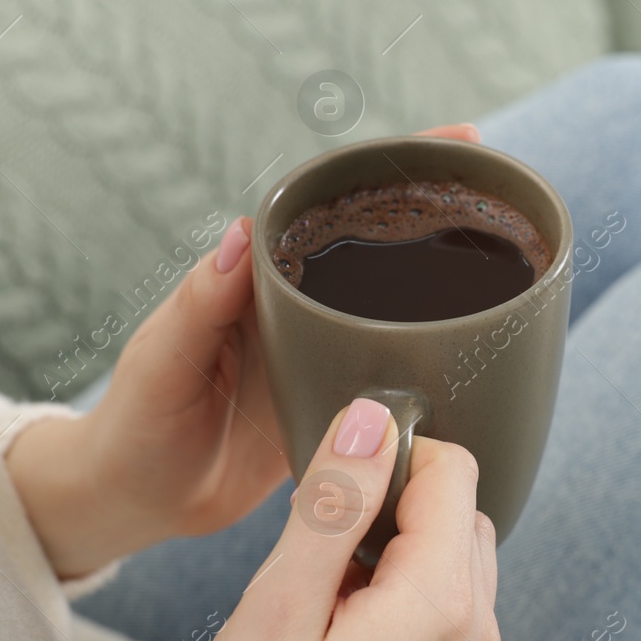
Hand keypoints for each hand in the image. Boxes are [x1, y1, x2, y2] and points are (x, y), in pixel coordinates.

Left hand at [6, 124, 480, 578]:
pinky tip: (476, 361)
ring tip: (505, 257)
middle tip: (497, 186)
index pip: (328, 204)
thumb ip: (200, 301)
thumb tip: (240, 232)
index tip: (452, 140)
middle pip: (374, 245)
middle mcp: (296, 307)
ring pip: (391, 307)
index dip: (388, 167)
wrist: (135, 500)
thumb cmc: (135, 421)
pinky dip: (432, 361)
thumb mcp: (163, 356)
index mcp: (258, 280)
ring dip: (440, 283)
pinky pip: (391, 374)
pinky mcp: (334, 407)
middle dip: (434, 209)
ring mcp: (319, 356)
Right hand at [172, 398, 500, 640]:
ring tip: (323, 594)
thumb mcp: (277, 608)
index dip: (391, 456)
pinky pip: (446, 605)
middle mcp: (476, 635)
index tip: (332, 486)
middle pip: (461, 510)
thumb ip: (333, 504)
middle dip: (395, 502)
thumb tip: (372, 418)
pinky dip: (401, 590)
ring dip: (397, 546)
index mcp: (440, 608)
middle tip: (319, 545)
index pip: (454, 472)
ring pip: (455, 555)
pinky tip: (339, 626)